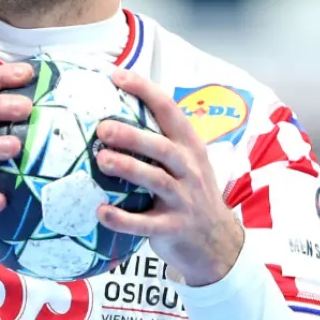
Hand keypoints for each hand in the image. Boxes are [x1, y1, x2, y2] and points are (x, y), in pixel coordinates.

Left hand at [95, 69, 244, 286]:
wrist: (218, 243)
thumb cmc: (190, 192)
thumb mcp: (186, 161)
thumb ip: (159, 139)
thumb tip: (113, 110)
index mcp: (189, 147)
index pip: (169, 110)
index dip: (144, 91)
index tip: (117, 76)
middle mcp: (189, 170)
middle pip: (162, 147)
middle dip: (132, 135)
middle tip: (102, 127)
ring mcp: (184, 200)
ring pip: (156, 180)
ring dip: (129, 168)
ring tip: (102, 160)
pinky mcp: (174, 228)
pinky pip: (146, 224)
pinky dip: (123, 219)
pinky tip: (101, 212)